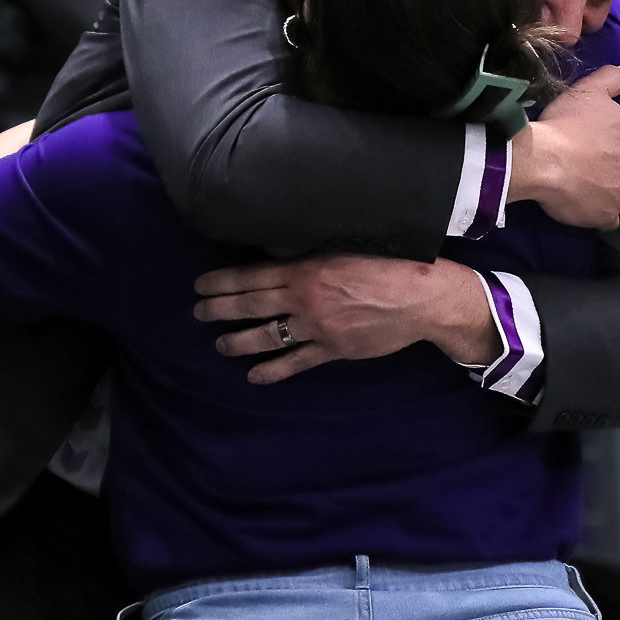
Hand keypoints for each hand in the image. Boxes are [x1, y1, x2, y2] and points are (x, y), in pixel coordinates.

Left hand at [194, 254, 498, 383]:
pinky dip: (273, 371)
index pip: (251, 276)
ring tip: (218, 344)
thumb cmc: (389, 262)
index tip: (200, 285)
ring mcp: (318, 328)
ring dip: (238, 341)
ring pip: (267, 337)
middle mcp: (305, 300)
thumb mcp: (345, 243)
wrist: (423, 298)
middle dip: (219, 309)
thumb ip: (308, 249)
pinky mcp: (333, 350)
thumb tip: (274, 250)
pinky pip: (296, 363)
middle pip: (251, 306)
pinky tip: (254, 376)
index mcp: (305, 270)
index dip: (222, 282)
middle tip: (197, 313)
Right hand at [508, 65, 619, 230]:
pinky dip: (599, 213)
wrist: (543, 160)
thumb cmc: (566, 124)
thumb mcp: (589, 90)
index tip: (591, 139)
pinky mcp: (606, 217)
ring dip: (606, 189)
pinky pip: (607, 218)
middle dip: (612, 166)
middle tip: (583, 159)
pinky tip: (583, 204)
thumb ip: (613, 78)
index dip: (611, 139)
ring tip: (578, 181)